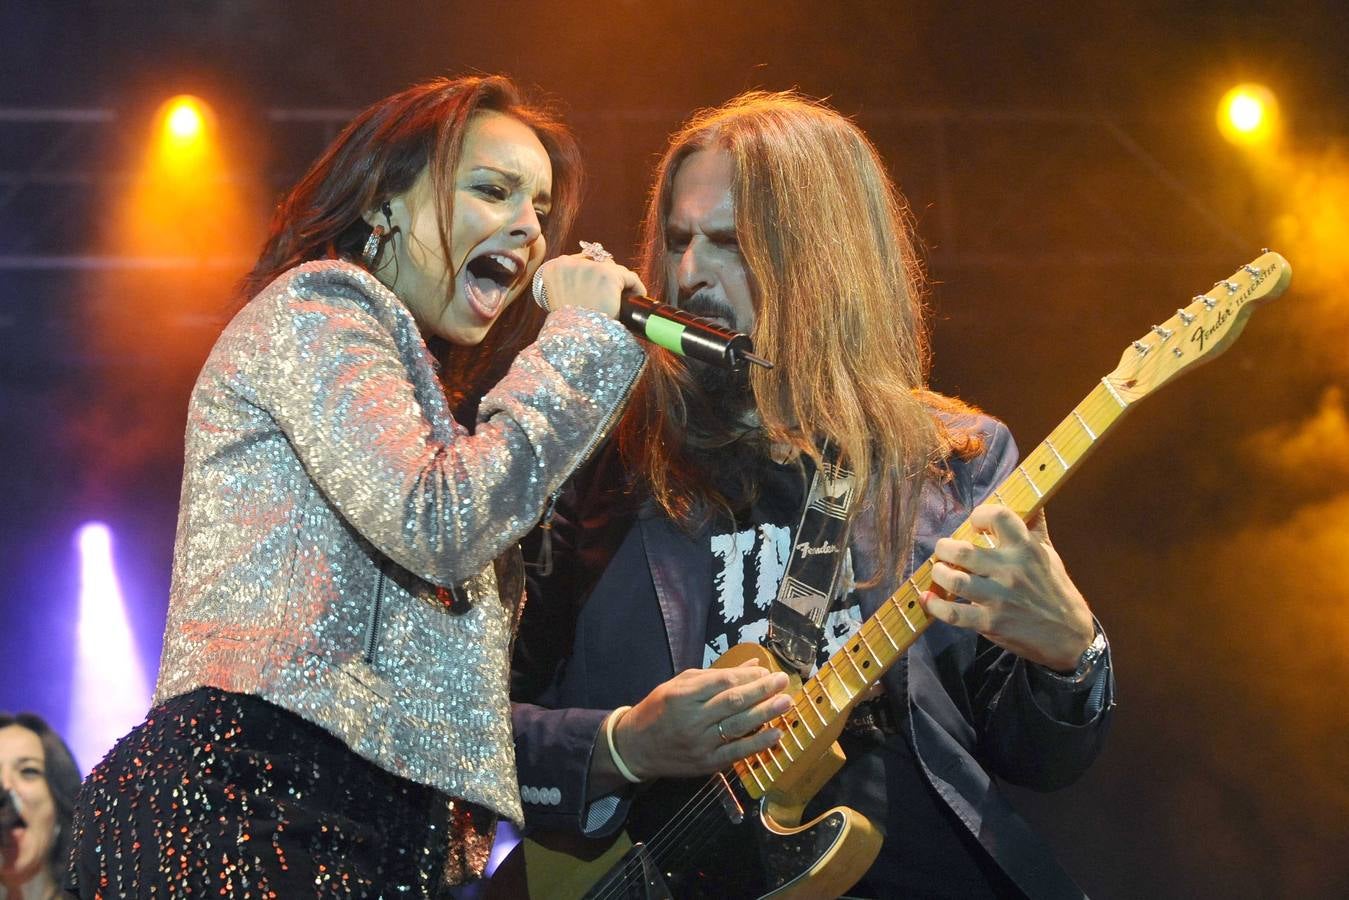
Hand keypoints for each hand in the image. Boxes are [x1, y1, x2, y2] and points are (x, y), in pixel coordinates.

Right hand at [533, 252, 645, 319]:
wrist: (578, 339)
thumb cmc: (569, 327)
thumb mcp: (560, 301)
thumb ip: (569, 287)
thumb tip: (589, 283)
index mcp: (553, 269)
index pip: (579, 262)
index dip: (593, 274)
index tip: (601, 286)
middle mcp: (569, 263)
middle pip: (598, 263)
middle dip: (607, 277)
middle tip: (614, 294)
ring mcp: (590, 267)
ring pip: (614, 269)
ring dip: (621, 283)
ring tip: (627, 297)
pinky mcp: (609, 275)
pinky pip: (629, 277)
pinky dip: (637, 287)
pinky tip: (639, 297)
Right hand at [614, 659, 791, 779]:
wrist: (636, 747)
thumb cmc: (659, 710)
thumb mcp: (680, 685)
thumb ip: (715, 676)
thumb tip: (753, 666)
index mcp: (683, 696)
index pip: (722, 682)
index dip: (748, 677)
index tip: (767, 672)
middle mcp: (692, 719)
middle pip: (733, 702)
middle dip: (762, 691)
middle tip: (783, 682)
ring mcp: (700, 744)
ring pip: (738, 726)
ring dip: (766, 714)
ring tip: (786, 702)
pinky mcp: (706, 764)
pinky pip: (737, 752)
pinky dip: (758, 743)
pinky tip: (776, 734)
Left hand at [919, 505, 1094, 670]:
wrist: (1070, 636)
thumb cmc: (1055, 589)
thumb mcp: (1049, 553)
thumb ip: (1035, 526)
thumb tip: (1031, 499)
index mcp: (1026, 548)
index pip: (998, 516)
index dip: (978, 515)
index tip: (973, 525)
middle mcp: (1011, 570)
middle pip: (962, 551)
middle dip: (944, 548)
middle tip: (944, 551)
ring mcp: (999, 598)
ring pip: (954, 581)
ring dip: (938, 573)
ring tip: (939, 571)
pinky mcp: (990, 623)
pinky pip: (953, 614)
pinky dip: (935, 606)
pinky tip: (929, 599)